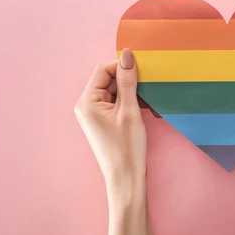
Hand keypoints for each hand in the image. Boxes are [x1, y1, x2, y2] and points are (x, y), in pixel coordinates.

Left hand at [74, 49, 146, 185]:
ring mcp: (94, 114)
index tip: (143, 69)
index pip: (103, 70)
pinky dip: (131, 102)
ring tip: (148, 102)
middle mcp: (86, 105)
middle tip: (148, 87)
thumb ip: (127, 81)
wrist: (126, 179)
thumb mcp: (130, 110)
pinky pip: (116, 102)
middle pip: (108, 79)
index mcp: (87, 101)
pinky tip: (145, 109)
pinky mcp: (103, 121)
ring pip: (115, 91)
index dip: (122, 66)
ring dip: (132, 92)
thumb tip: (127, 54)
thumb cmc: (126, 148)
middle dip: (129, 81)